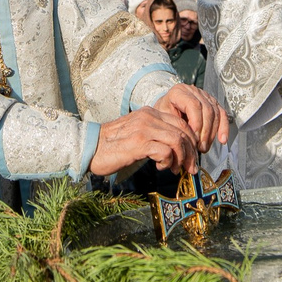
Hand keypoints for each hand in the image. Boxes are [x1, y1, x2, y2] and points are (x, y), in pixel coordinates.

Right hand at [89, 102, 203, 176]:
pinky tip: (161, 167)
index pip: (181, 122)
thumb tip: (175, 151)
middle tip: (190, 168)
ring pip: (178, 140)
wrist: (90, 147)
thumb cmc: (112, 145)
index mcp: (150, 112)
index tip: (192, 156)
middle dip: (191, 152)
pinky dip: (168, 162)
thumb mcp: (137, 133)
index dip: (191, 141)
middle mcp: (149, 117)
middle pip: (183, 131)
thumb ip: (155, 135)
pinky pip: (165, 151)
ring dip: (182, 158)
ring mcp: (144, 129)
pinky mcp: (139, 143)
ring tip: (176, 169)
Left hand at [150, 81, 230, 150]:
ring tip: (205, 147)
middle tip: (200, 147)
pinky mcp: (213, 103)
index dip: (196, 123)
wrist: (166, 109)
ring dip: (212, 133)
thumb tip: (189, 140)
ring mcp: (205, 96)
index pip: (194, 105)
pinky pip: (222, 114)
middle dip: (205, 131)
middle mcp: (194, 91)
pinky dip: (224, 128)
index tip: (194, 139)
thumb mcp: (163, 119)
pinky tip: (222, 140)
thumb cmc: (163, 115)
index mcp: (179, 92)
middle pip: (207, 109)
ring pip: (215, 113)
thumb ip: (175, 126)